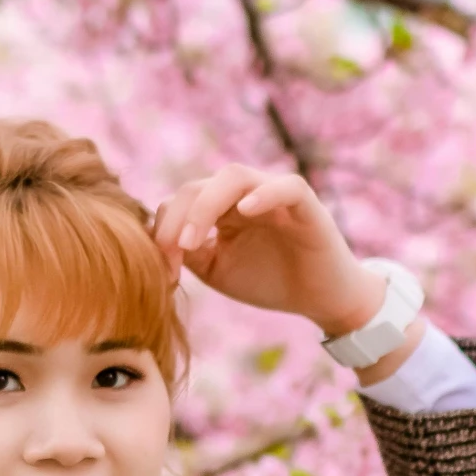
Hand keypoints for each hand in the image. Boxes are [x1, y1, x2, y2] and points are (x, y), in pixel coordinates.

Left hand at [148, 164, 385, 337]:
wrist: (320, 298)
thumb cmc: (270, 281)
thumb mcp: (219, 270)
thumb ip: (190, 253)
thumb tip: (155, 244)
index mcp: (220, 208)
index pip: (181, 202)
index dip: (163, 231)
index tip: (162, 270)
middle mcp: (242, 194)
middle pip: (198, 186)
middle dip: (177, 219)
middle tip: (171, 253)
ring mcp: (273, 193)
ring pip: (232, 177)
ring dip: (205, 206)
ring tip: (193, 241)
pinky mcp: (304, 203)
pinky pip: (284, 186)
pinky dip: (262, 194)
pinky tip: (244, 212)